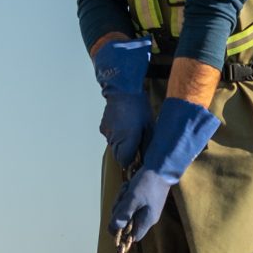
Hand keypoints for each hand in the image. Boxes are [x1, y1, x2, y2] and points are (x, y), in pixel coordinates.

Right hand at [92, 39, 153, 165]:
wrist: (123, 90)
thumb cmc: (139, 107)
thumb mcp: (149, 127)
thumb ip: (147, 145)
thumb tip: (148, 158)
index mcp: (126, 140)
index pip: (124, 161)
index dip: (132, 162)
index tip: (138, 158)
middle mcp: (114, 138)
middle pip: (119, 155)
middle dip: (127, 153)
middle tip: (137, 142)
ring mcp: (107, 133)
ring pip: (114, 146)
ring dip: (122, 143)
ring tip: (132, 130)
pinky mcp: (103, 127)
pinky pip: (111, 136)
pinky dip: (117, 135)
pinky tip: (124, 125)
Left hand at [109, 167, 177, 238]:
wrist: (161, 166)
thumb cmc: (148, 184)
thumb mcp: (132, 199)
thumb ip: (122, 214)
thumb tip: (113, 229)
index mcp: (146, 220)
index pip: (133, 237)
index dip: (121, 232)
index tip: (114, 221)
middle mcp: (147, 217)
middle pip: (127, 222)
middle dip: (120, 210)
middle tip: (122, 197)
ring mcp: (147, 207)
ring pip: (128, 210)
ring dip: (123, 199)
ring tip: (127, 188)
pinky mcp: (145, 199)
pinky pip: (132, 201)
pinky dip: (128, 194)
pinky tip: (129, 185)